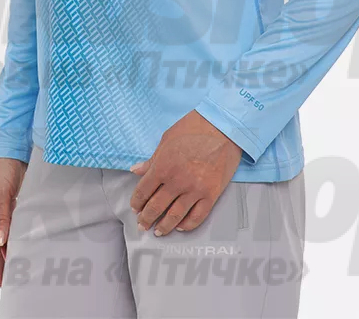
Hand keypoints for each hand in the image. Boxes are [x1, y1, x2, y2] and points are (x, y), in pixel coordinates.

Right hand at [0, 156, 27, 285]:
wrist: (9, 146)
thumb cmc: (1, 166)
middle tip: (11, 278)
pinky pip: (6, 226)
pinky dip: (11, 237)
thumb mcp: (1, 193)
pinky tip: (19, 246)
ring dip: (6, 250)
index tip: (1, 278)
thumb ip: (1, 217)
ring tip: (17, 267)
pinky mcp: (3, 204)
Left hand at [128, 110, 243, 235]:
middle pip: (156, 207)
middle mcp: (177, 181)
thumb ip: (152, 158)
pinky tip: (181, 227)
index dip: (136, 202)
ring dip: (164, 226)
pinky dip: (188, 225)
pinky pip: (197, 216)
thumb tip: (136, 170)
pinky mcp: (211, 194)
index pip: (143, 191)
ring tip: (158, 231)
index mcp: (163, 166)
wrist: (224, 126)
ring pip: (175, 216)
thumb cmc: (194, 127)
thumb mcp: (167, 139)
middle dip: (146, 218)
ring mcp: (194, 190)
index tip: (135, 207)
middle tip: (142, 224)